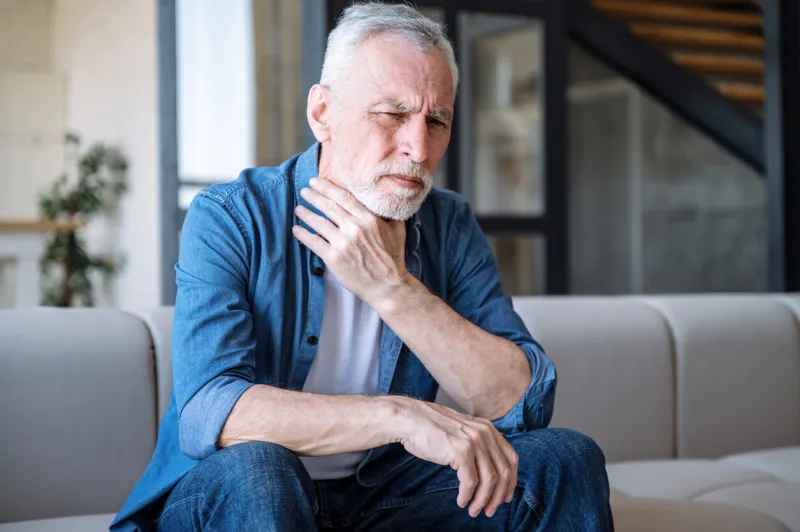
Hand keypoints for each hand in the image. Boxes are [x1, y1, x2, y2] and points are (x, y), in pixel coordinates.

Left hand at [292, 177, 408, 305]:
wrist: (387, 285)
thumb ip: (388, 214)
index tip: (316, 182)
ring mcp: (342, 243)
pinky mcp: (333, 258)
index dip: (327, 188)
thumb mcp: (397, 230)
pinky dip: (303, 234)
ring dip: (306, 214)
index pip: (343, 197)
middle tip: (304, 191)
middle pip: (328, 207)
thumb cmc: (393, 257)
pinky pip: (314, 242)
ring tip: (299, 209)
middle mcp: (354, 228)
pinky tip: (296, 229)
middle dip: (314, 197)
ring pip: (319, 223)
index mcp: (368, 219)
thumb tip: (384, 200)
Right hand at [392, 397, 518, 518]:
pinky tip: (461, 501)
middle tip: (489, 510)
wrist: (410, 419)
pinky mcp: (461, 452)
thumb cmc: (431, 428)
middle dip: (498, 496)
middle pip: (503, 472)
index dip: (511, 481)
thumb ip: (477, 444)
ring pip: (489, 480)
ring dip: (483, 500)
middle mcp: (485, 433)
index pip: (511, 458)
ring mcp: (474, 442)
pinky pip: (470, 482)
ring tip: (474, 510)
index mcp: (488, 429)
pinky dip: (467, 496)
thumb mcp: (462, 430)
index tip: (505, 497)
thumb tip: (487, 471)